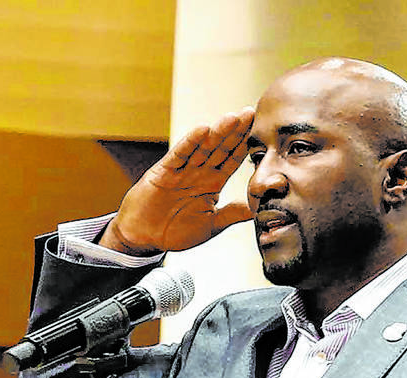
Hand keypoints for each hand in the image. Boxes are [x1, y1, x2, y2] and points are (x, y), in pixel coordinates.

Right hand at [101, 107, 254, 254]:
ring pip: (203, 147)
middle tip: (251, 113)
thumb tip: (258, 208)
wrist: (144, 237)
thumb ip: (233, 214)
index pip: (232, 160)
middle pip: (220, 148)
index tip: (262, 131)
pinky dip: (190, 142)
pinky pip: (179, 154)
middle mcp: (199, 172)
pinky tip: (202, 130)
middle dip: (235, 131)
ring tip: (233, 117)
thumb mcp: (211, 225)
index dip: (245, 146)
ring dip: (217, 132)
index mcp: (212, 183)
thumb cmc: (175, 231)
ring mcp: (181, 170)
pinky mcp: (164, 172)